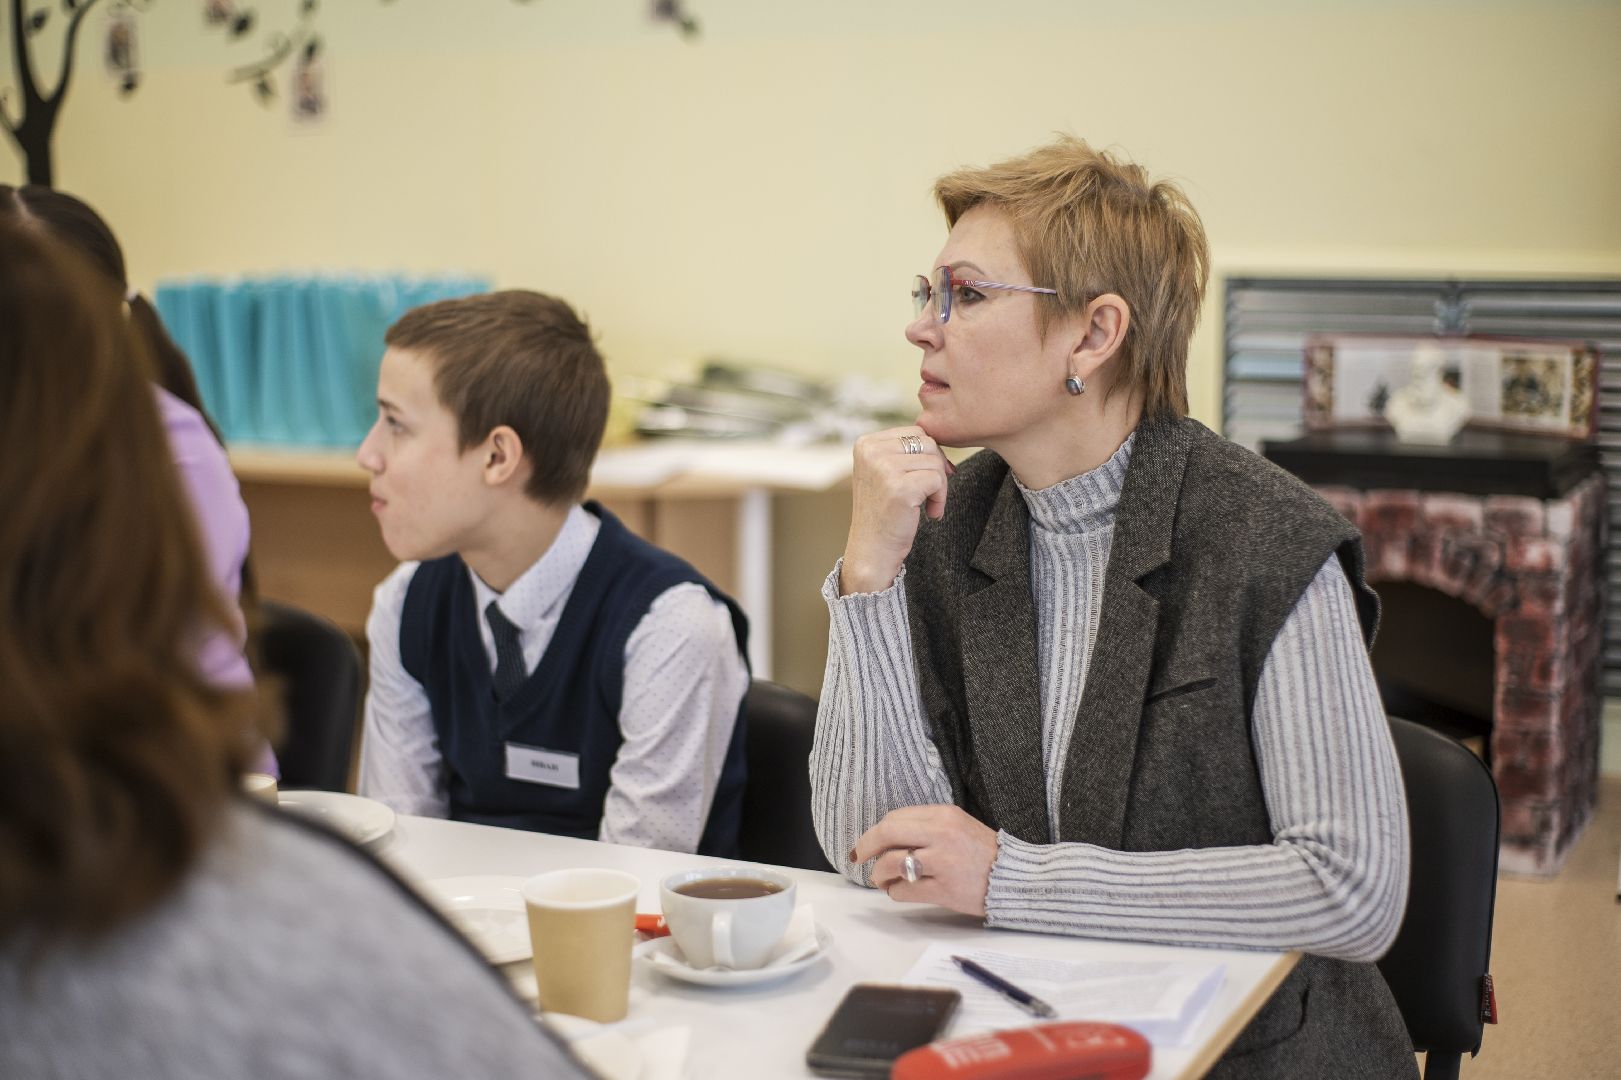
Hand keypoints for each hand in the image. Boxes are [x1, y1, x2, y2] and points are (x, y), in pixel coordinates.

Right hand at [839, 426, 954, 595]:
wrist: (871, 551)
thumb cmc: (884, 514)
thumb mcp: (886, 473)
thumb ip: (905, 451)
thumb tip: (943, 438)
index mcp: (866, 443)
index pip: (915, 431)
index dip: (928, 456)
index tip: (923, 481)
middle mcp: (871, 451)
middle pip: (927, 442)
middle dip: (936, 468)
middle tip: (930, 494)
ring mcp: (883, 468)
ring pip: (935, 461)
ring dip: (939, 486)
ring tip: (926, 506)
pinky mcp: (899, 487)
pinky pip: (938, 479)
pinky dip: (940, 498)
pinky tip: (929, 514)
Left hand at [851, 804, 997, 917]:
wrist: (1014, 878)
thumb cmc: (983, 852)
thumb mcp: (957, 825)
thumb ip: (926, 826)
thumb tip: (886, 836)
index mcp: (944, 815)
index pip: (895, 818)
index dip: (874, 832)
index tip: (866, 843)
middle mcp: (941, 835)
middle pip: (886, 833)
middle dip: (866, 846)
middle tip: (859, 857)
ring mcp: (942, 862)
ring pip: (891, 863)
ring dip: (878, 874)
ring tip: (881, 879)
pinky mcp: (944, 890)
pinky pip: (904, 890)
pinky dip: (894, 892)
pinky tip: (898, 891)